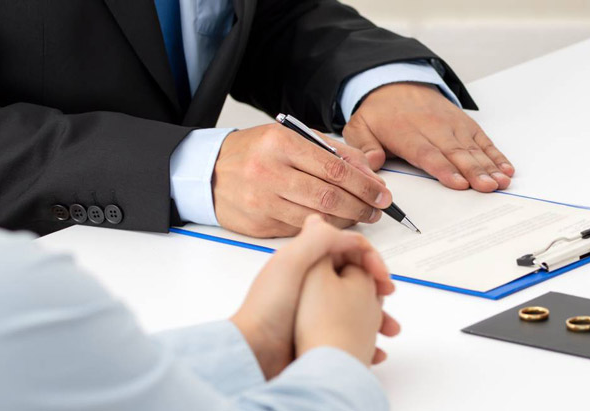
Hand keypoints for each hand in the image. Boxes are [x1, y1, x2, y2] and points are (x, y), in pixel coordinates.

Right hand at [214, 123, 393, 237]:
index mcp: (281, 143)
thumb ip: (334, 151)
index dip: (365, 184)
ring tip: (359, 216)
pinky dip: (321, 228)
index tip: (382, 193)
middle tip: (377, 209)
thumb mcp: (291, 138)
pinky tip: (332, 223)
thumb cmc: (254, 152)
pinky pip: (300, 229)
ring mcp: (262, 201)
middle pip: (329, 196)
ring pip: (317, 217)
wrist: (206, 173)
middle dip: (361, 205)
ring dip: (345, 220)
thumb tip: (371, 168)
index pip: (335, 168)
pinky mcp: (259, 224)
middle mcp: (269, 171)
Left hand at [230, 215, 394, 377]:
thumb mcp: (292, 262)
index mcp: (306, 260)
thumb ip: (319, 239)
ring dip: (377, 315)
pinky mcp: (317, 332)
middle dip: (377, 288)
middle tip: (386, 300)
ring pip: (357, 306)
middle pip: (356, 276)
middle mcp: (311, 281)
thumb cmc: (268, 309)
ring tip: (388, 330)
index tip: (382, 278)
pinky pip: (350, 332)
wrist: (254, 353)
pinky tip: (373, 348)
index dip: (370, 259)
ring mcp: (315, 308)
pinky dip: (366, 338)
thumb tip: (350, 236)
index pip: (348, 249)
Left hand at [343, 82, 514, 191]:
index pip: (427, 153)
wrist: (393, 83)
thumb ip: (364, 147)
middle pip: (455, 152)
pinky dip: (495, 154)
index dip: (444, 169)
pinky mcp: (464, 123)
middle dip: (473, 170)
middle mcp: (433, 127)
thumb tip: (372, 163)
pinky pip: (482, 139)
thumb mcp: (359, 127)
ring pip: (472, 147)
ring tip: (501, 181)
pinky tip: (506, 168)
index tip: (459, 183)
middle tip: (487, 187)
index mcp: (406, 132)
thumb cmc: (379, 113)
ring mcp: (451, 124)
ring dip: (488, 165)